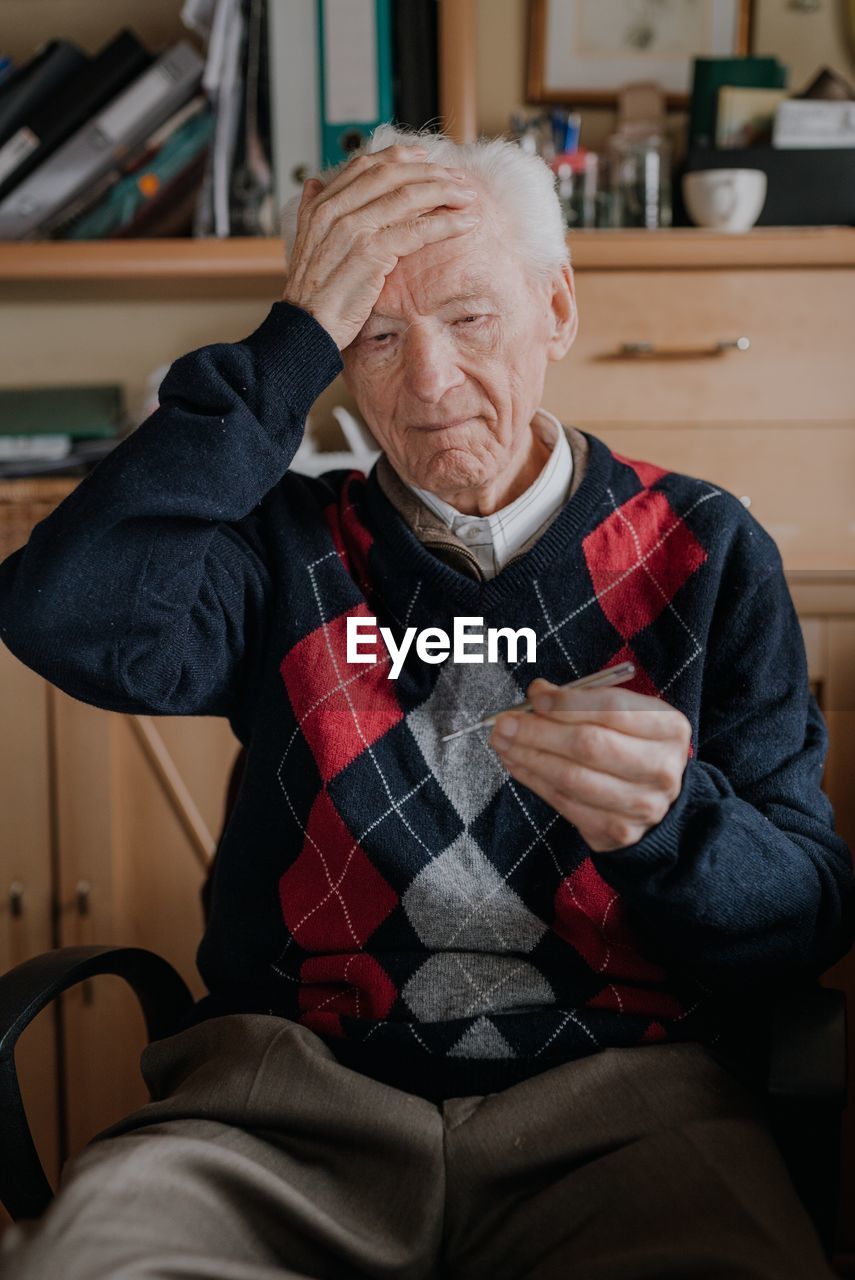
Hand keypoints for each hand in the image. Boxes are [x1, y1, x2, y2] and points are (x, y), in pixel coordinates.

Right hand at [281, 144, 480, 349]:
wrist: (306, 326)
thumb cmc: (312, 293)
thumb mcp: (305, 242)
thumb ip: (311, 210)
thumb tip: (314, 183)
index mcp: (322, 205)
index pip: (365, 165)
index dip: (398, 157)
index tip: (424, 158)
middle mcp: (335, 210)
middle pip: (391, 175)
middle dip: (430, 172)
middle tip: (457, 176)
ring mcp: (353, 229)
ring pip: (407, 197)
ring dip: (444, 192)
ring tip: (468, 196)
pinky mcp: (371, 252)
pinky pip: (416, 230)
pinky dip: (445, 223)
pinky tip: (464, 222)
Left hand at [489, 678, 691, 851]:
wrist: (658, 802)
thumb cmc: (633, 746)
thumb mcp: (624, 716)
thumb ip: (585, 701)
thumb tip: (538, 694)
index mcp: (668, 728)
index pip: (612, 708)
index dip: (568, 702)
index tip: (535, 696)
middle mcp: (660, 767)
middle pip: (589, 745)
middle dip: (539, 731)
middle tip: (505, 722)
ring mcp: (640, 804)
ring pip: (572, 777)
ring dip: (529, 757)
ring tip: (502, 742)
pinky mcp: (616, 830)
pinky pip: (564, 802)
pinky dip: (533, 780)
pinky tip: (516, 763)